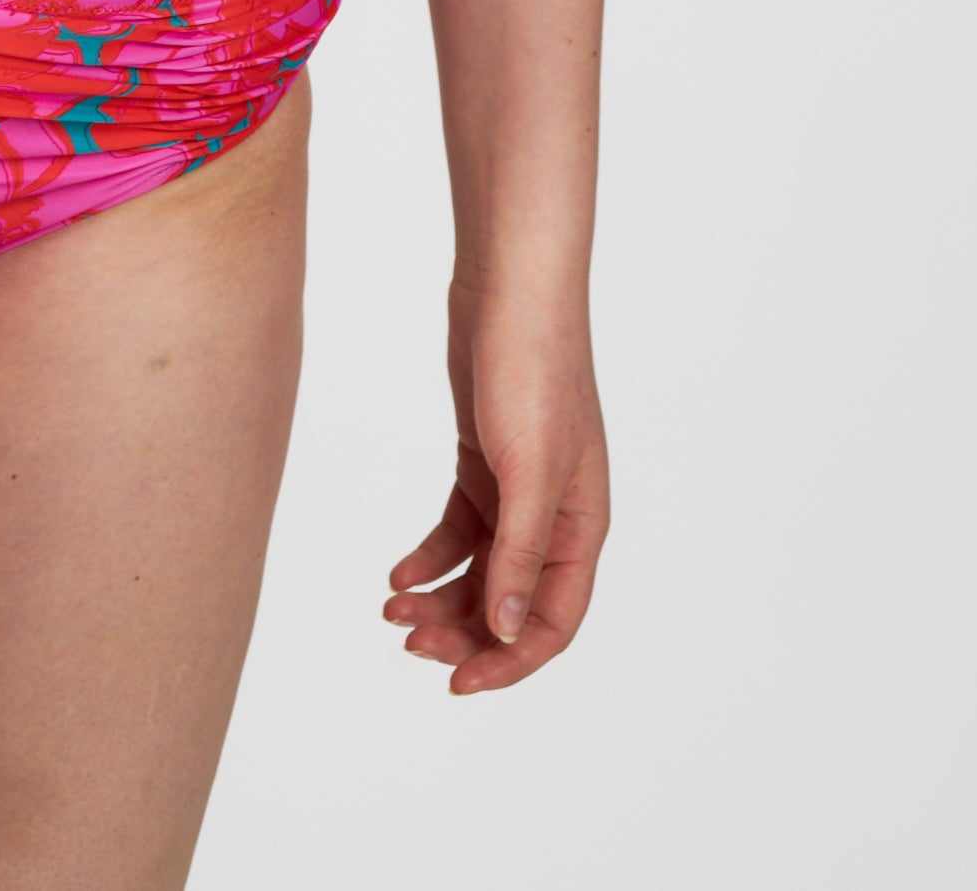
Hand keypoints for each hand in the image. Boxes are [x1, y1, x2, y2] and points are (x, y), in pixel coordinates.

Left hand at [383, 284, 610, 694]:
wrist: (509, 292)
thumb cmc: (535, 372)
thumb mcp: (530, 471)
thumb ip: (521, 555)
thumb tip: (509, 632)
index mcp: (583, 526)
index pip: (553, 621)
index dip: (509, 661)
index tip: (456, 683)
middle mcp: (556, 516)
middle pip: (513, 604)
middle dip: (463, 632)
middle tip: (408, 640)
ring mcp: (518, 490)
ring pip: (482, 572)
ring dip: (441, 597)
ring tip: (393, 609)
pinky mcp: (483, 463)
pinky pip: (459, 531)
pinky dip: (431, 556)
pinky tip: (399, 572)